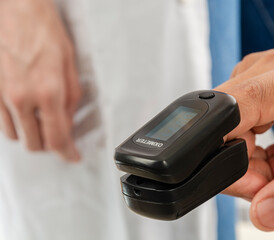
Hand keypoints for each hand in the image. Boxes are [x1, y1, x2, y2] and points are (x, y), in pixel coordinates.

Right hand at [0, 0, 81, 160]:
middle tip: (58, 136)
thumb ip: (71, 100)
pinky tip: (24, 112)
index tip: (72, 156)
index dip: (67, 153)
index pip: (57, 139)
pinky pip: (1, 122)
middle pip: (34, 144)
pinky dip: (15, 123)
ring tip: (40, 120)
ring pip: (15, 136)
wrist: (16, 10)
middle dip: (49, 145)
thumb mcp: (70, 66)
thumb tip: (69, 122)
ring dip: (30, 134)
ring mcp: (1, 96)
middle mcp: (22, 98)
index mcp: (48, 92)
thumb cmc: (44, 31)